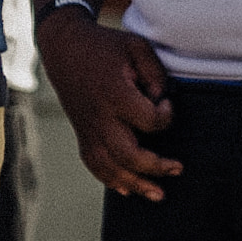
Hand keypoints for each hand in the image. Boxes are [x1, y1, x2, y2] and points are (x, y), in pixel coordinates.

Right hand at [39, 5, 177, 196]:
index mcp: (115, 93)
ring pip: (109, 167)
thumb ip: (156, 74)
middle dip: (156, 167)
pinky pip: (94, 164)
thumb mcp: (136, 46)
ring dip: (135, 184)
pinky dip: (110, 180)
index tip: (167, 103)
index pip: (148, 120)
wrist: (63, 47)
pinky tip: (128, 190)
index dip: (166, 116)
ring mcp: (88, 128)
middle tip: (178, 168)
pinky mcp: (82, 133)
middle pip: (128, 154)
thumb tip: (162, 102)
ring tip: (158, 194)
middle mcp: (99, 116)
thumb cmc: (104, 46)